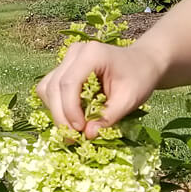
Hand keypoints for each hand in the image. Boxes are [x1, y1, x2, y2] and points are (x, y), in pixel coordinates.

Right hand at [35, 40, 162, 138]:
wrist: (143, 63)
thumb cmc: (139, 79)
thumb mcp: (130, 100)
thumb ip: (108, 117)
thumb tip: (87, 135)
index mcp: (92, 54)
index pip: (68, 83)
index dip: (69, 110)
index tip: (79, 130)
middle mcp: (75, 52)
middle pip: (53, 86)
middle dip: (60, 115)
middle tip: (72, 138)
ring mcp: (67, 59)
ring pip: (47, 88)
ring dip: (56, 111)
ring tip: (73, 129)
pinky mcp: (64, 68)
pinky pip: (50, 88)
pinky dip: (57, 106)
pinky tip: (72, 117)